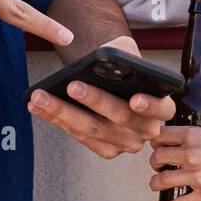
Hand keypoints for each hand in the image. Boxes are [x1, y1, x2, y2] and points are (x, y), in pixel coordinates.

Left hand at [26, 36, 176, 159]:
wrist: (112, 83)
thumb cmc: (122, 67)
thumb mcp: (128, 52)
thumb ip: (123, 51)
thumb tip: (104, 58)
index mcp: (162, 106)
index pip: (162, 108)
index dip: (150, 105)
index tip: (134, 99)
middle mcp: (147, 129)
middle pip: (120, 118)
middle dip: (94, 101)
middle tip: (72, 86)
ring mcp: (126, 143)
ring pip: (93, 129)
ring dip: (63, 112)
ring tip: (40, 97)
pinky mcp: (106, 149)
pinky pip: (79, 136)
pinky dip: (57, 120)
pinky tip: (38, 107)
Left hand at [148, 126, 200, 200]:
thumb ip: (195, 138)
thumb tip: (184, 143)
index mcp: (192, 136)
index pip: (160, 136)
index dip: (155, 142)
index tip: (155, 147)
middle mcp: (190, 155)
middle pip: (157, 158)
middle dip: (154, 163)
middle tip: (157, 166)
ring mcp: (196, 177)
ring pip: (161, 181)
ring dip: (155, 184)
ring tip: (156, 184)